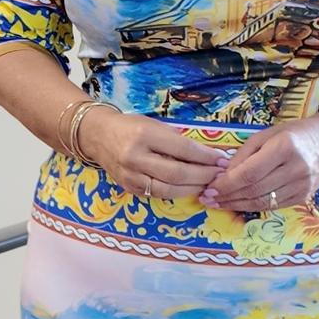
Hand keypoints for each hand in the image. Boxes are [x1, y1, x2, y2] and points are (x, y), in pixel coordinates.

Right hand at [75, 107, 227, 199]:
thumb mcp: (153, 124)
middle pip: (177, 173)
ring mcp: (130, 175)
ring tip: (207, 184)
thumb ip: (176, 139)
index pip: (182, 149)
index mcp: (144, 135)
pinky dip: (177, 193)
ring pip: (168, 190)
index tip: (222, 159)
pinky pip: (157, 194)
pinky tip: (189, 188)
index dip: (205, 156)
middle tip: (219, 174)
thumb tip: (207, 154)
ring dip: (192, 188)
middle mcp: (135, 156)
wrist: (96, 135)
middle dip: (203, 175)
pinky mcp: (128, 188)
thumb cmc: (129, 126)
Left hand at [197, 112, 318, 211]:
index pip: (249, 173)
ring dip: (236, 205)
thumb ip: (244, 154)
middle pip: (254, 189)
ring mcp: (301, 186)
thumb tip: (223, 174)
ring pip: (263, 202)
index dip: (227, 184)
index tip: (209, 188)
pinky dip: (252, 207)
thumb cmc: (294, 133)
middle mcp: (295, 169)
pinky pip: (273, 206)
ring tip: (217, 204)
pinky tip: (238, 204)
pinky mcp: (303, 197)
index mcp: (284, 148)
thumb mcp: (266, 134)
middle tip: (207, 199)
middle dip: (227, 196)